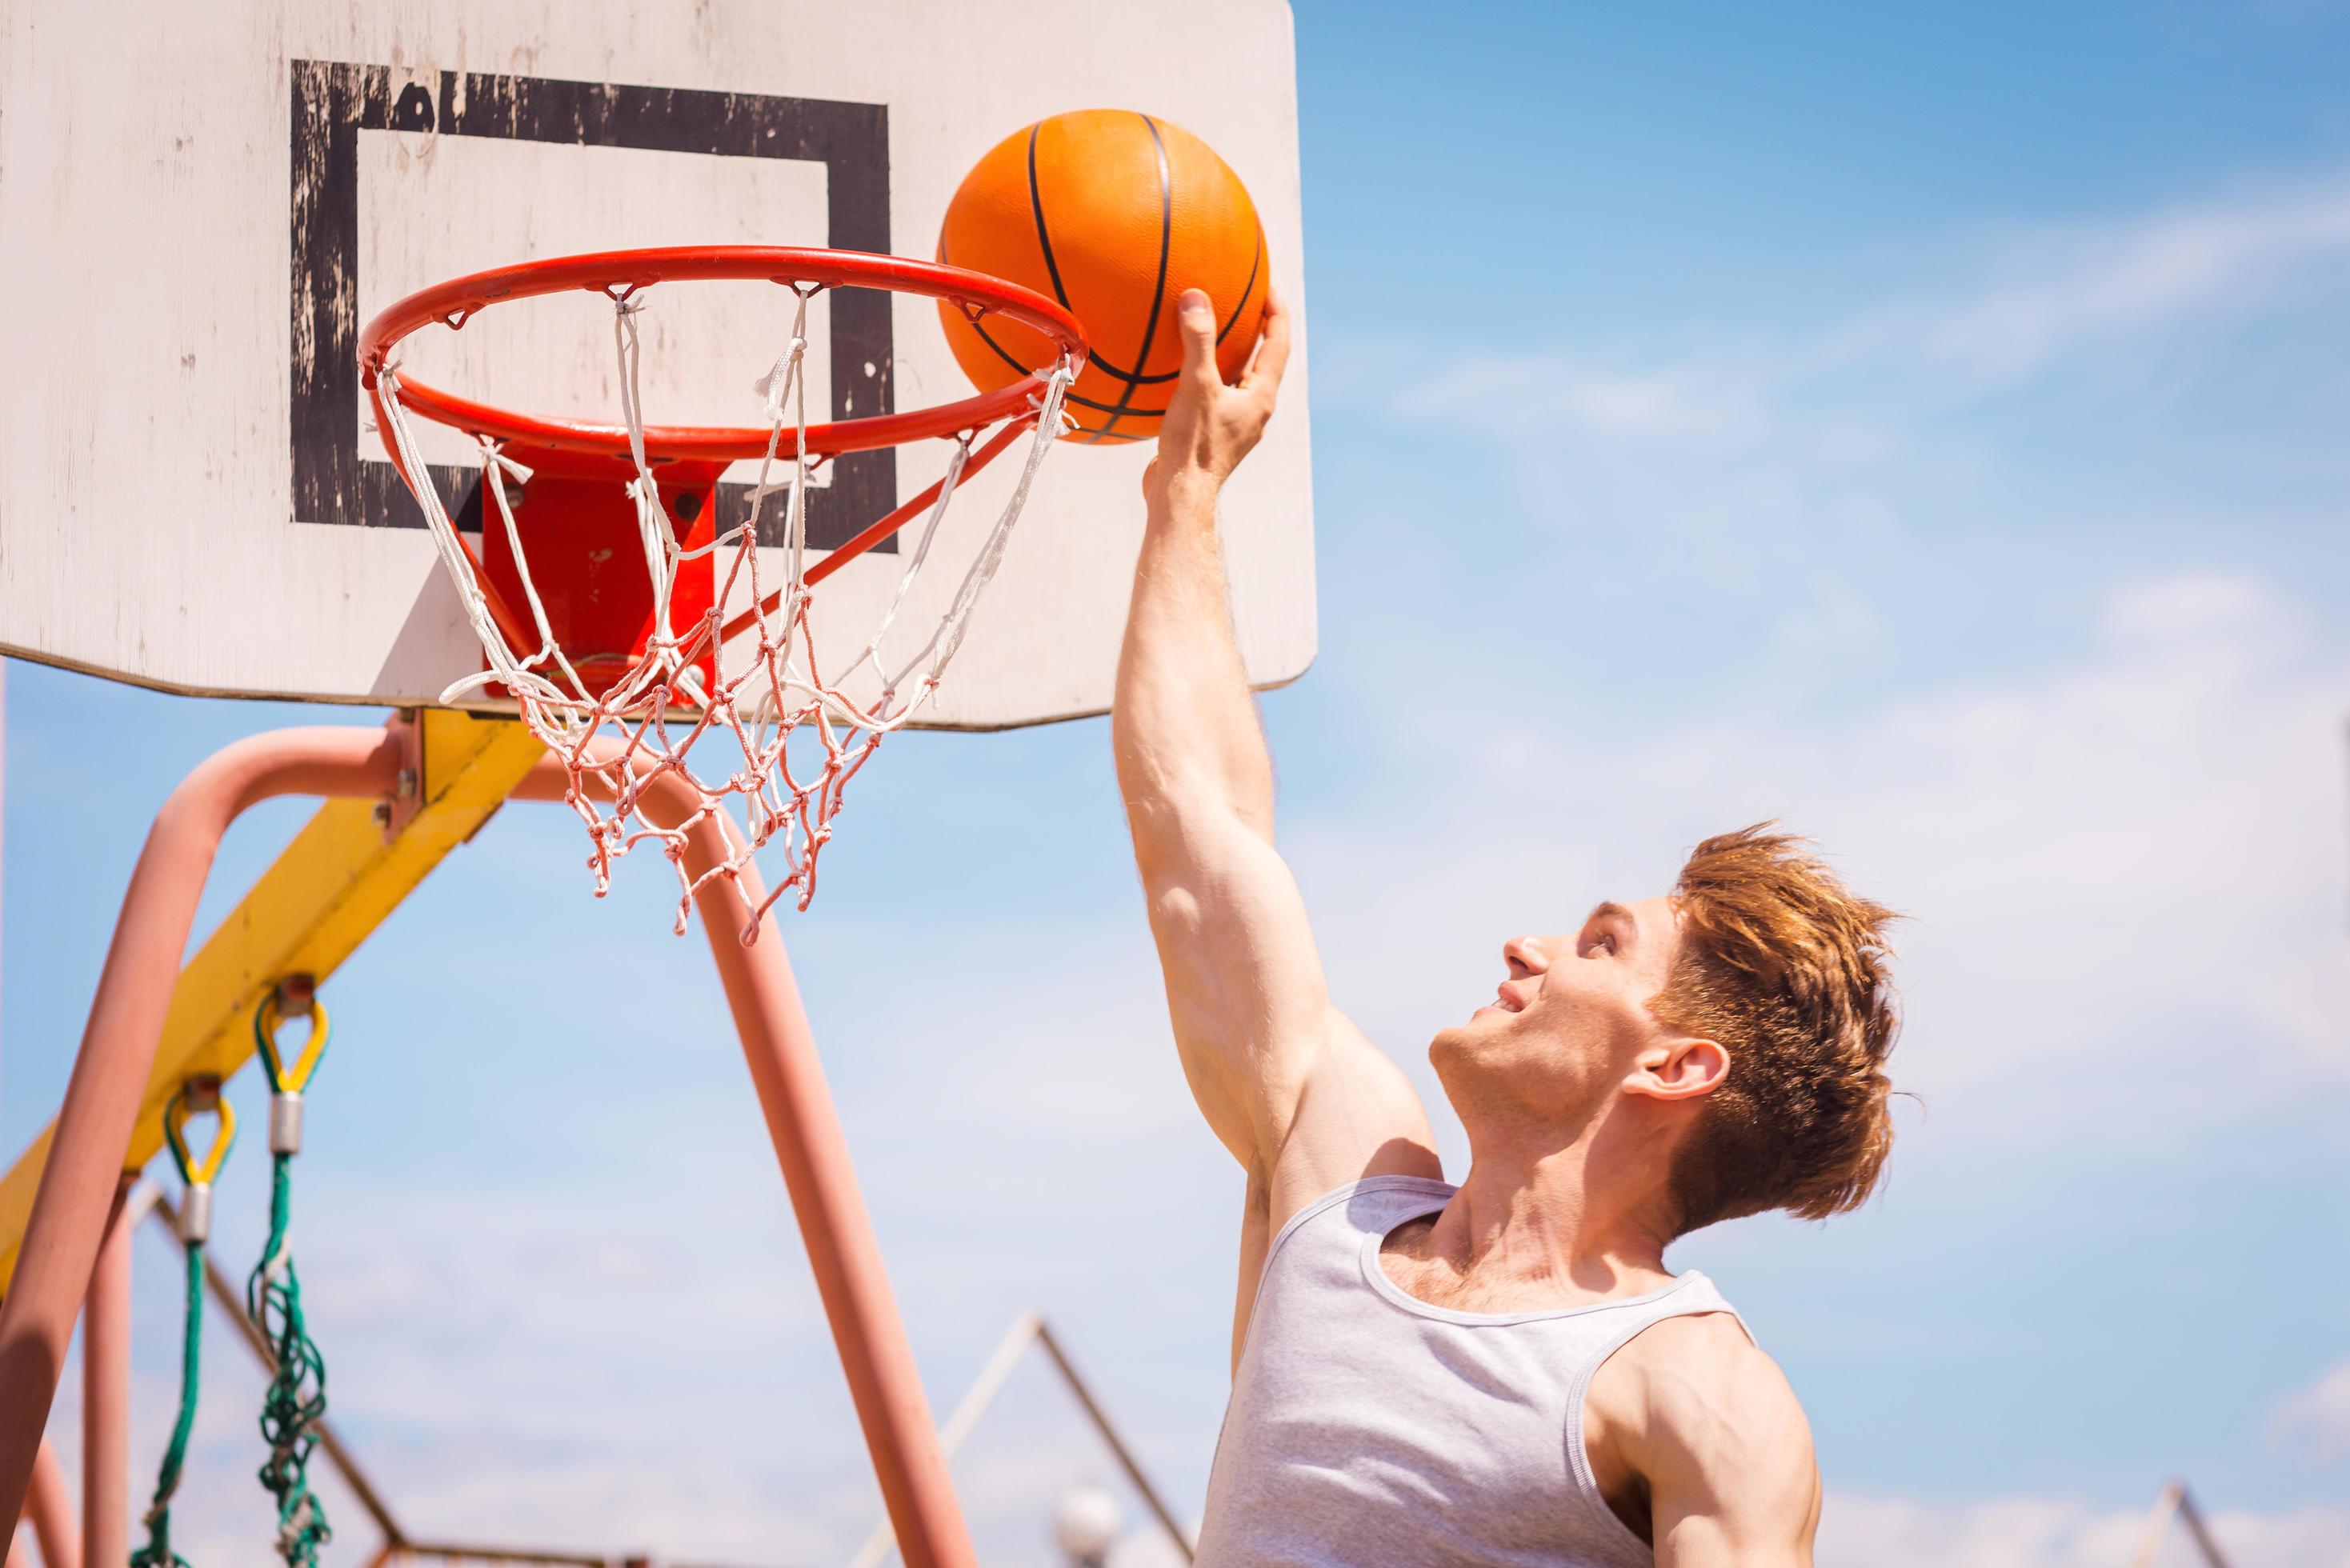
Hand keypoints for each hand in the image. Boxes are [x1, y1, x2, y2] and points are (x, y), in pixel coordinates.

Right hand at [1144, 286, 1291, 500]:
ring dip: (1230, 357)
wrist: (1180, 498)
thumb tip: (1196, 297)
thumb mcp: (1196, 386)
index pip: (1278, 344)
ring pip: (1238, 382)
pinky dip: (1204, 378)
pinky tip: (1178, 374)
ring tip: (1212, 333)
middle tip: (1244, 303)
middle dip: (1256, 331)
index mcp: (1261, 397)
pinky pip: (1214, 397)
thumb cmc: (1194, 445)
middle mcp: (1254, 411)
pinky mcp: (1214, 438)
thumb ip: (1198, 340)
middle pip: (1263, 362)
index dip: (1276, 313)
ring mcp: (1235, 426)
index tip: (1268, 287)